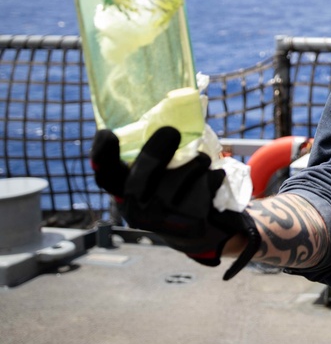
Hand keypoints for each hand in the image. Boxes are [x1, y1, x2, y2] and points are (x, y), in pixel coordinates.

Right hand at [90, 127, 260, 279]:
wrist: (204, 230)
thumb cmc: (180, 190)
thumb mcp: (162, 173)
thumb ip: (157, 153)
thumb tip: (170, 113)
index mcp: (126, 192)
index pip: (106, 176)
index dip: (103, 156)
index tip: (107, 134)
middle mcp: (137, 210)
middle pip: (137, 183)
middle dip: (154, 154)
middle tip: (170, 131)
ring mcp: (163, 222)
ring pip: (177, 181)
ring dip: (195, 162)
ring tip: (201, 162)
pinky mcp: (192, 225)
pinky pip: (204, 189)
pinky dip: (213, 177)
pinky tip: (214, 179)